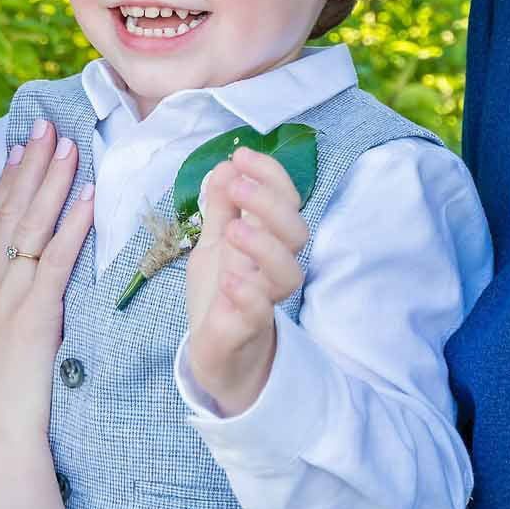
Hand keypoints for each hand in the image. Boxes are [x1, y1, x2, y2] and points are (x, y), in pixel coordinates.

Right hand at [0, 120, 93, 451]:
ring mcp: (5, 299)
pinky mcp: (31, 317)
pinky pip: (55, 261)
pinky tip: (88, 197)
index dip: (8, 183)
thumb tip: (21, 302)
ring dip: (52, 181)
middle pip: (8, 212)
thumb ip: (1, 318)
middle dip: (29, 165)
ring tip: (70, 144)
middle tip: (47, 126)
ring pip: (30, 226)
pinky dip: (73, 225)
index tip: (21, 148)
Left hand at [184, 146, 307, 415]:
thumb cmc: (221, 294)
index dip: (271, 175)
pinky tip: (228, 279)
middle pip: (295, 232)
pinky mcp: (247, 328)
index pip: (286, 201)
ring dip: (262, 245)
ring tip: (233, 230)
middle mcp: (272, 268)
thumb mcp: (214, 242)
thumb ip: (222, 207)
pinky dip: (247, 292)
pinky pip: (259, 311)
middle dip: (270, 203)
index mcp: (267, 240)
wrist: (216, 353)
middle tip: (238, 186)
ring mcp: (264, 299)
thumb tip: (226, 165)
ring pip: (287, 273)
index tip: (241, 155)